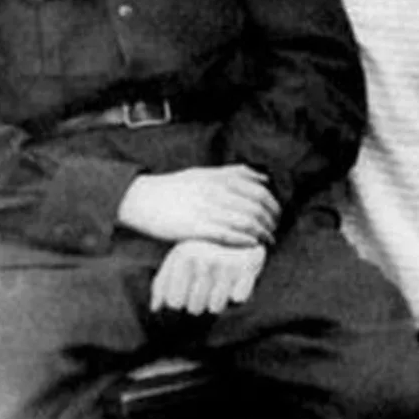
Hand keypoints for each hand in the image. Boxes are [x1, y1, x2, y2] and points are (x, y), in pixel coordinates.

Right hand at [117, 165, 280, 245]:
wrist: (143, 198)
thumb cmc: (175, 187)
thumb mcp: (205, 173)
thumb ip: (233, 173)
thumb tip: (263, 177)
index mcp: (220, 177)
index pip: (259, 190)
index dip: (273, 204)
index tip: (276, 215)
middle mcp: (216, 191)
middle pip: (256, 207)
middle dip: (271, 221)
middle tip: (274, 231)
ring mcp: (207, 209)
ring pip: (246, 222)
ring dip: (261, 234)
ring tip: (266, 241)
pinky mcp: (196, 228)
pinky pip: (228, 235)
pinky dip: (244, 241)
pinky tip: (251, 245)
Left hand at [151, 239, 266, 313]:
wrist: (243, 230)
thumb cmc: (205, 251)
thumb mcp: (180, 260)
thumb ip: (161, 284)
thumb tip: (155, 308)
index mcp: (183, 255)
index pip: (174, 303)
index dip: (182, 301)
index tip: (189, 288)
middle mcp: (203, 258)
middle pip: (194, 308)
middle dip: (200, 302)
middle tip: (208, 285)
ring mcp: (225, 262)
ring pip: (215, 307)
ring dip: (219, 301)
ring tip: (221, 283)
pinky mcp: (247, 267)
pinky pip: (237, 299)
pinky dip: (239, 294)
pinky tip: (238, 282)